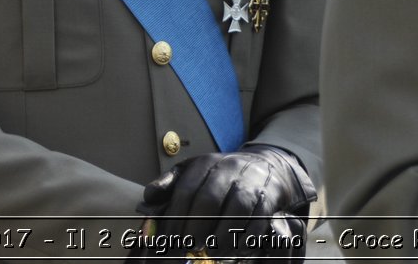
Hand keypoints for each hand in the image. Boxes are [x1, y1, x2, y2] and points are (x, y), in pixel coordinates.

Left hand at [139, 145, 315, 260]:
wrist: (267, 165)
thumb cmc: (222, 176)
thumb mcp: (195, 172)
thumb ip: (170, 184)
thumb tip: (148, 198)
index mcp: (205, 163)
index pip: (185, 191)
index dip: (175, 218)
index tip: (167, 241)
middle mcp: (228, 168)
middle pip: (209, 199)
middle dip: (196, 227)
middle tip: (187, 247)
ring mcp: (250, 181)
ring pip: (235, 209)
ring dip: (222, 235)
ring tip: (211, 253)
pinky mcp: (269, 195)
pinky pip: (258, 218)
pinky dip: (246, 237)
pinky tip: (236, 250)